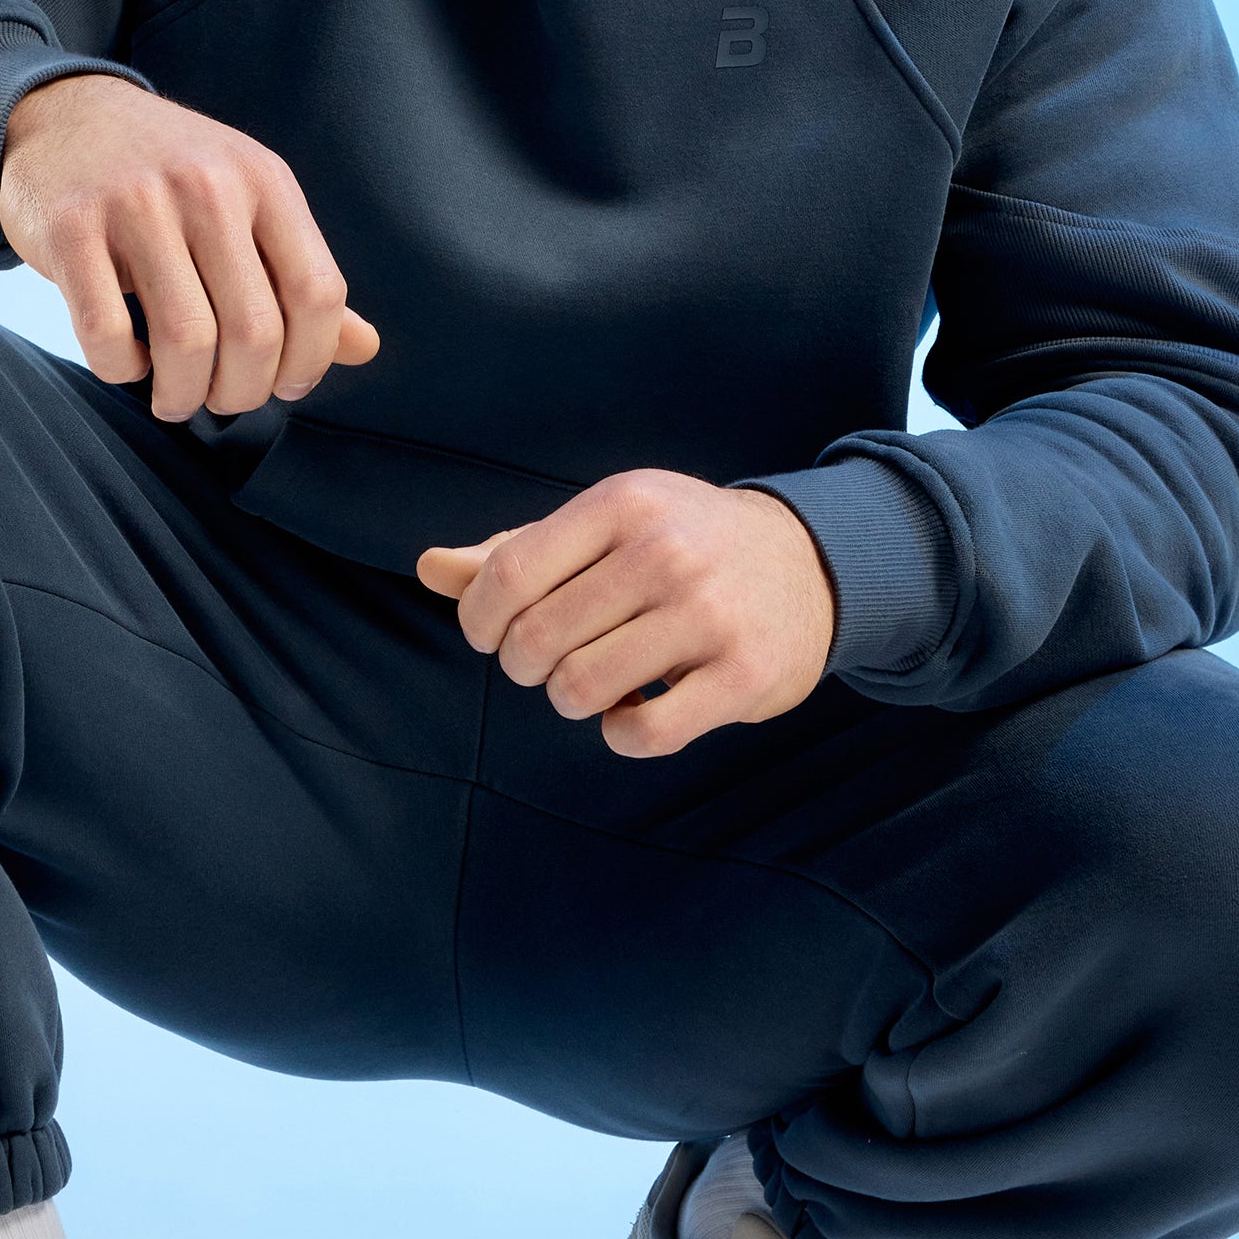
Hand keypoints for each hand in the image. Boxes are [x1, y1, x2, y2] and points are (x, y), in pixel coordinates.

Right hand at [0, 76, 380, 421]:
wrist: (68, 114)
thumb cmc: (170, 175)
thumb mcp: (248, 202)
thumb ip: (300, 275)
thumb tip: (365, 348)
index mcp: (264, 180)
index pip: (317, 292)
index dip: (311, 358)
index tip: (286, 384)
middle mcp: (207, 185)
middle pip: (253, 330)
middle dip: (242, 391)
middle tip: (222, 399)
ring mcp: (135, 204)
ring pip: (185, 340)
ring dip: (183, 393)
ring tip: (175, 395)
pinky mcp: (71, 229)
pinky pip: (108, 335)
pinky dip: (122, 369)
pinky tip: (128, 359)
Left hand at [417, 472, 836, 756]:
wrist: (810, 561)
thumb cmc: (679, 543)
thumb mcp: (604, 525)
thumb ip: (514, 551)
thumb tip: (428, 569)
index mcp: (620, 505)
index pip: (507, 574)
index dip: (480, 622)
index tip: (495, 635)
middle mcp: (665, 552)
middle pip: (536, 640)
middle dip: (527, 666)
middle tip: (552, 661)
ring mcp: (708, 614)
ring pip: (582, 689)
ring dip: (574, 699)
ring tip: (600, 681)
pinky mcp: (744, 673)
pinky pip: (645, 733)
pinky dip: (624, 733)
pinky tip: (641, 708)